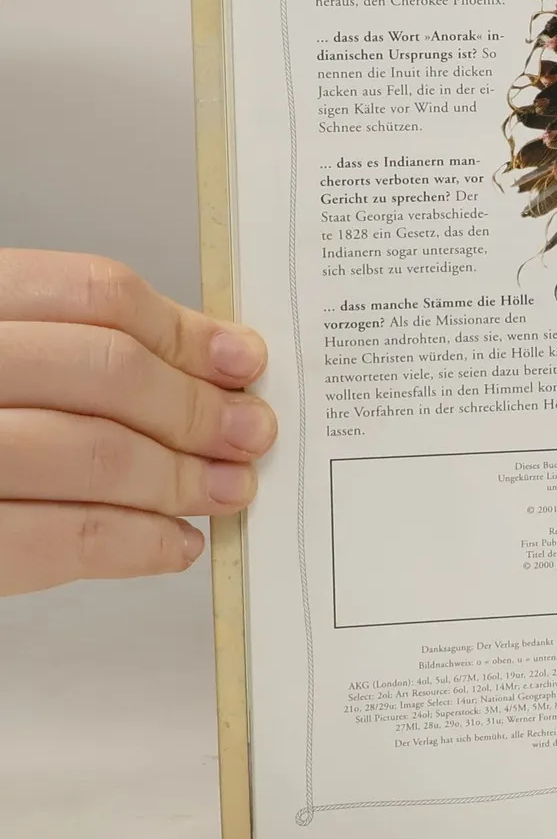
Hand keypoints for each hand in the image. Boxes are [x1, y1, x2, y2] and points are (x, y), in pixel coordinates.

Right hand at [0, 250, 276, 596]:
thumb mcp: (1, 354)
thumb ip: (71, 346)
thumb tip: (211, 361)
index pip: (89, 292)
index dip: (183, 330)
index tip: (243, 362)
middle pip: (102, 369)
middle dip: (194, 409)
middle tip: (250, 435)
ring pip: (86, 452)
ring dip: (177, 478)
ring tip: (226, 491)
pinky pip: (51, 542)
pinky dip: (131, 545)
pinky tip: (172, 545)